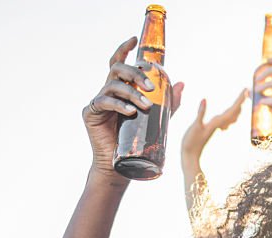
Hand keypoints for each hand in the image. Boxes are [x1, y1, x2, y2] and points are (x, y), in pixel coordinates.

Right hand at [84, 37, 184, 182]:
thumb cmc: (136, 140)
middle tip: (150, 86)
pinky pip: (104, 102)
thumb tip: (181, 84)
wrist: (119, 164)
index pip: (119, 63)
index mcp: (120, 88)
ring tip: (145, 106)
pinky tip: (130, 112)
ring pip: (113, 85)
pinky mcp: (90, 113)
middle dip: (135, 74)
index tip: (134, 38)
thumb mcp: (156, 118)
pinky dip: (119, 105)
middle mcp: (107, 91)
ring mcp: (98, 101)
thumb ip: (167, 102)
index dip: (124, 48)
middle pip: (118, 70)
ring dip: (131, 93)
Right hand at [181, 89, 248, 172]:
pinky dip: (232, 114)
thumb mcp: (195, 126)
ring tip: (242, 98)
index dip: (240, 99)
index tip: (246, 90)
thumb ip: (200, 113)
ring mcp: (219, 128)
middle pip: (235, 111)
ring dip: (238, 107)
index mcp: (218, 122)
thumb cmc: (192, 142)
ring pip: (233, 117)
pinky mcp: (215, 131)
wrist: (192, 157)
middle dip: (241, 101)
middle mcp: (221, 125)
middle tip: (247, 90)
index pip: (232, 109)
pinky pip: (227, 121)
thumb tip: (204, 99)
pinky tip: (231, 113)